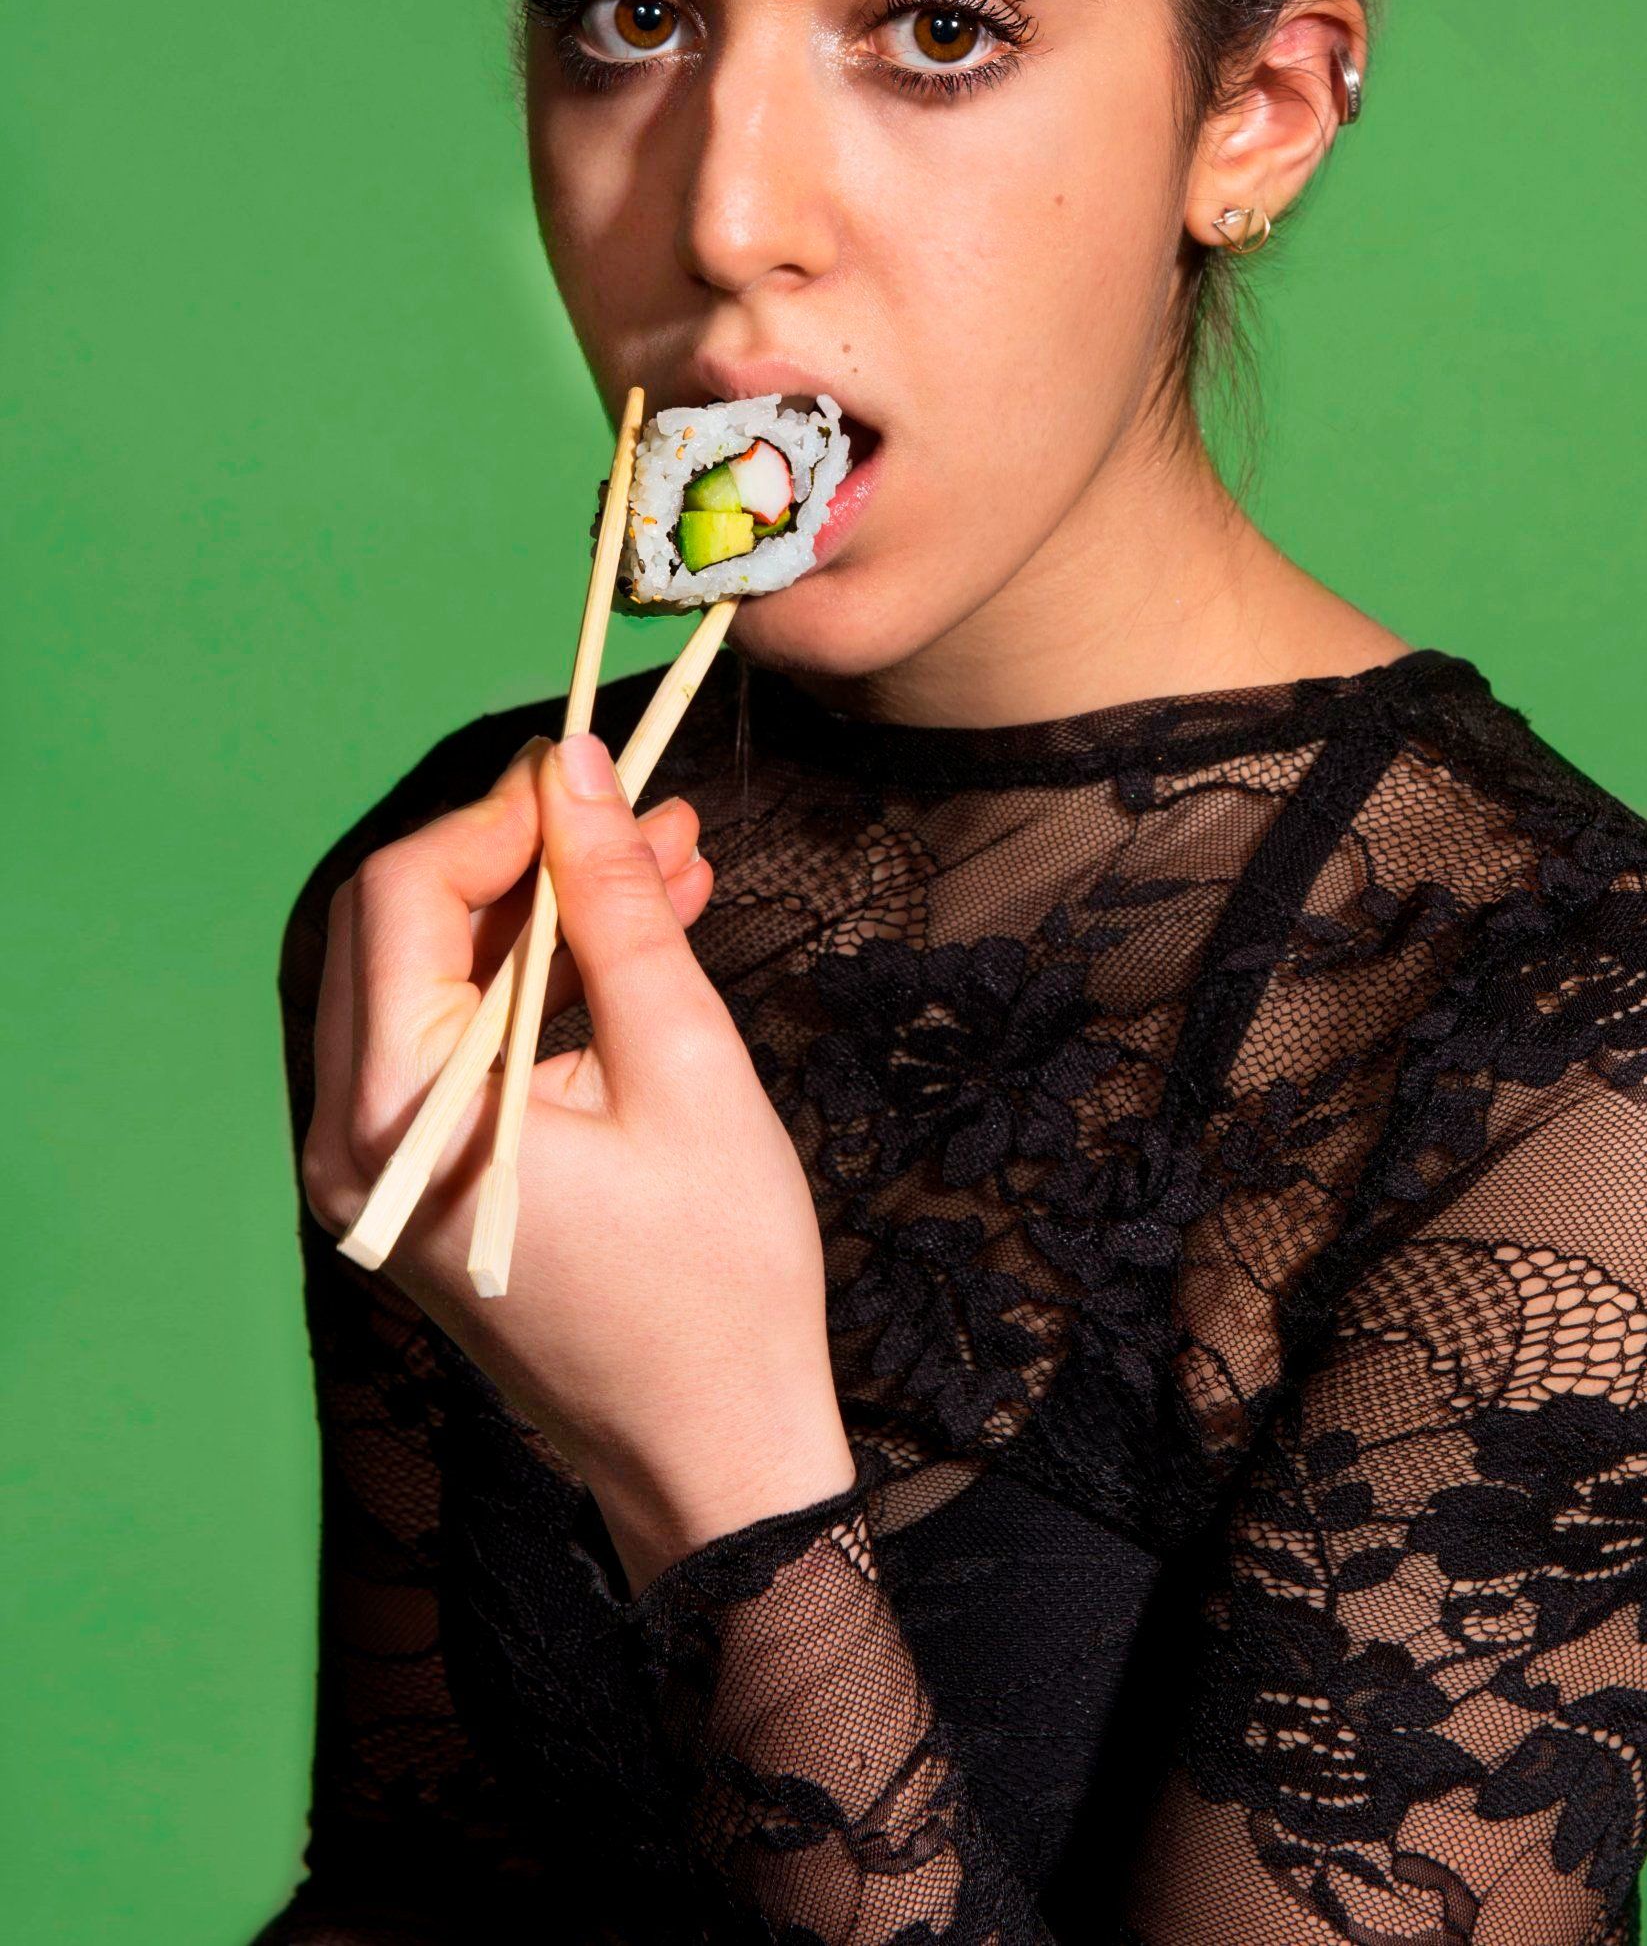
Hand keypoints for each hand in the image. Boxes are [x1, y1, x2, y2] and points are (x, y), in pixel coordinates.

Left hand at [300, 733, 856, 1590]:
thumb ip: (615, 906)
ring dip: (548, 910)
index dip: (498, 815)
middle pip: (407, 928)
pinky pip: (464, 1040)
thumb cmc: (715, 1280)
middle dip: (528, 853)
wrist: (716, 1456)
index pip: (401, 896)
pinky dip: (542, 981)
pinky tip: (642, 933)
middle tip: (645, 807)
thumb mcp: (683, 1065)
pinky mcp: (427, 1178)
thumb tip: (574, 767)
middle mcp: (354, 1140)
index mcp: (398, 1114)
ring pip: (442, 977)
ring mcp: (381, 1167)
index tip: (596, 768)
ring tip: (673, 857)